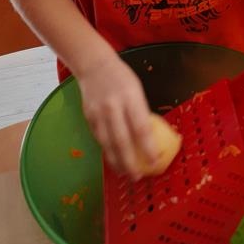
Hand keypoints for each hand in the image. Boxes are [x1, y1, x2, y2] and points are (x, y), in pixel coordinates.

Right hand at [77, 54, 159, 178]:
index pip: (141, 127)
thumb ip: (140, 112)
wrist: (94, 66)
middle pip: (122, 140)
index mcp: (131, 97)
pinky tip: (112, 159)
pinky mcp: (88, 117)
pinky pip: (98, 139)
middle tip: (137, 177)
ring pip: (107, 144)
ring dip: (116, 161)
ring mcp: (98, 113)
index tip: (155, 162)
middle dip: (130, 162)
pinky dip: (106, 151)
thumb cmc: (122, 78)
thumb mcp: (137, 90)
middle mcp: (113, 106)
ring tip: (125, 174)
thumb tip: (152, 137)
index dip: (148, 147)